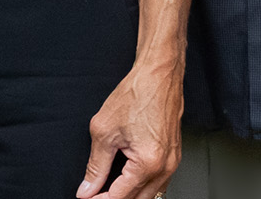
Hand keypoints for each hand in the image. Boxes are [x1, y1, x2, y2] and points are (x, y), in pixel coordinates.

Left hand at [79, 59, 182, 197]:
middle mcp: (165, 167)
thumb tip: (88, 188)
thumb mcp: (104, 131)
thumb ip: (95, 165)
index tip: (86, 197)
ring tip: (108, 189)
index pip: (120, 197)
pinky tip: (128, 180)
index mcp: (148, 163)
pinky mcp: (174, 156)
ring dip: (130, 195)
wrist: (158, 74)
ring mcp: (172, 162)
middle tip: (95, 194)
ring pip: (150, 194)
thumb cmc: (137, 94)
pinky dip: (142, 186)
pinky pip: (159, 182)